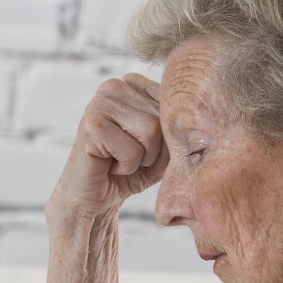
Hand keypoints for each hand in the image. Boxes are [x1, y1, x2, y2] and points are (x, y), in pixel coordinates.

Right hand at [49, 74, 167, 221]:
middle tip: (129, 158)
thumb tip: (192, 125)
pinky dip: (127, 168)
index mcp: (133, 83)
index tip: (143, 147)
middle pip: (163, 118)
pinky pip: (133, 151)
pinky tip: (108, 165)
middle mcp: (115, 85)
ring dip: (141, 159)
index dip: (166, 138)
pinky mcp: (91, 125)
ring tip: (119, 160)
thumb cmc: (130, 171)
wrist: (93, 199)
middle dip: (155, 150)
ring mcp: (99, 102)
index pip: (174, 105)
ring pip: (151, 132)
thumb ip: (179, 129)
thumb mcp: (163, 147)